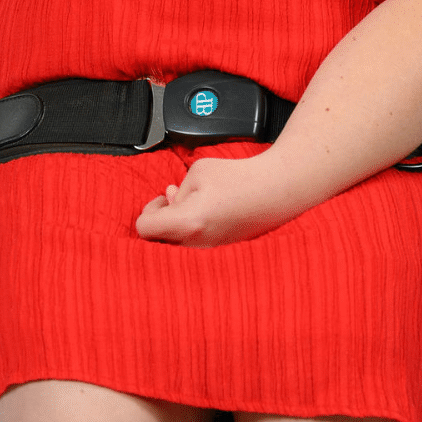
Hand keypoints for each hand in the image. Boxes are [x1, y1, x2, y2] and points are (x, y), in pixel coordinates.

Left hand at [134, 151, 304, 247]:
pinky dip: (194, 228)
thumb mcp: (197, 171)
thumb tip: (171, 200)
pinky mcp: (221, 249)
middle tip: (173, 199)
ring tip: (193, 202)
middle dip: (162, 218)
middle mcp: (196, 243)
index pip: (145, 228)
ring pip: (177, 243)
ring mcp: (210, 250)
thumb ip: (178, 189)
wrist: (277, 190)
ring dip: (177, 223)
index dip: (149, 211)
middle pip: (159, 241)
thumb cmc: (240, 179)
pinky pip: (196, 244)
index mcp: (187, 222)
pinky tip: (206, 211)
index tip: (160, 199)